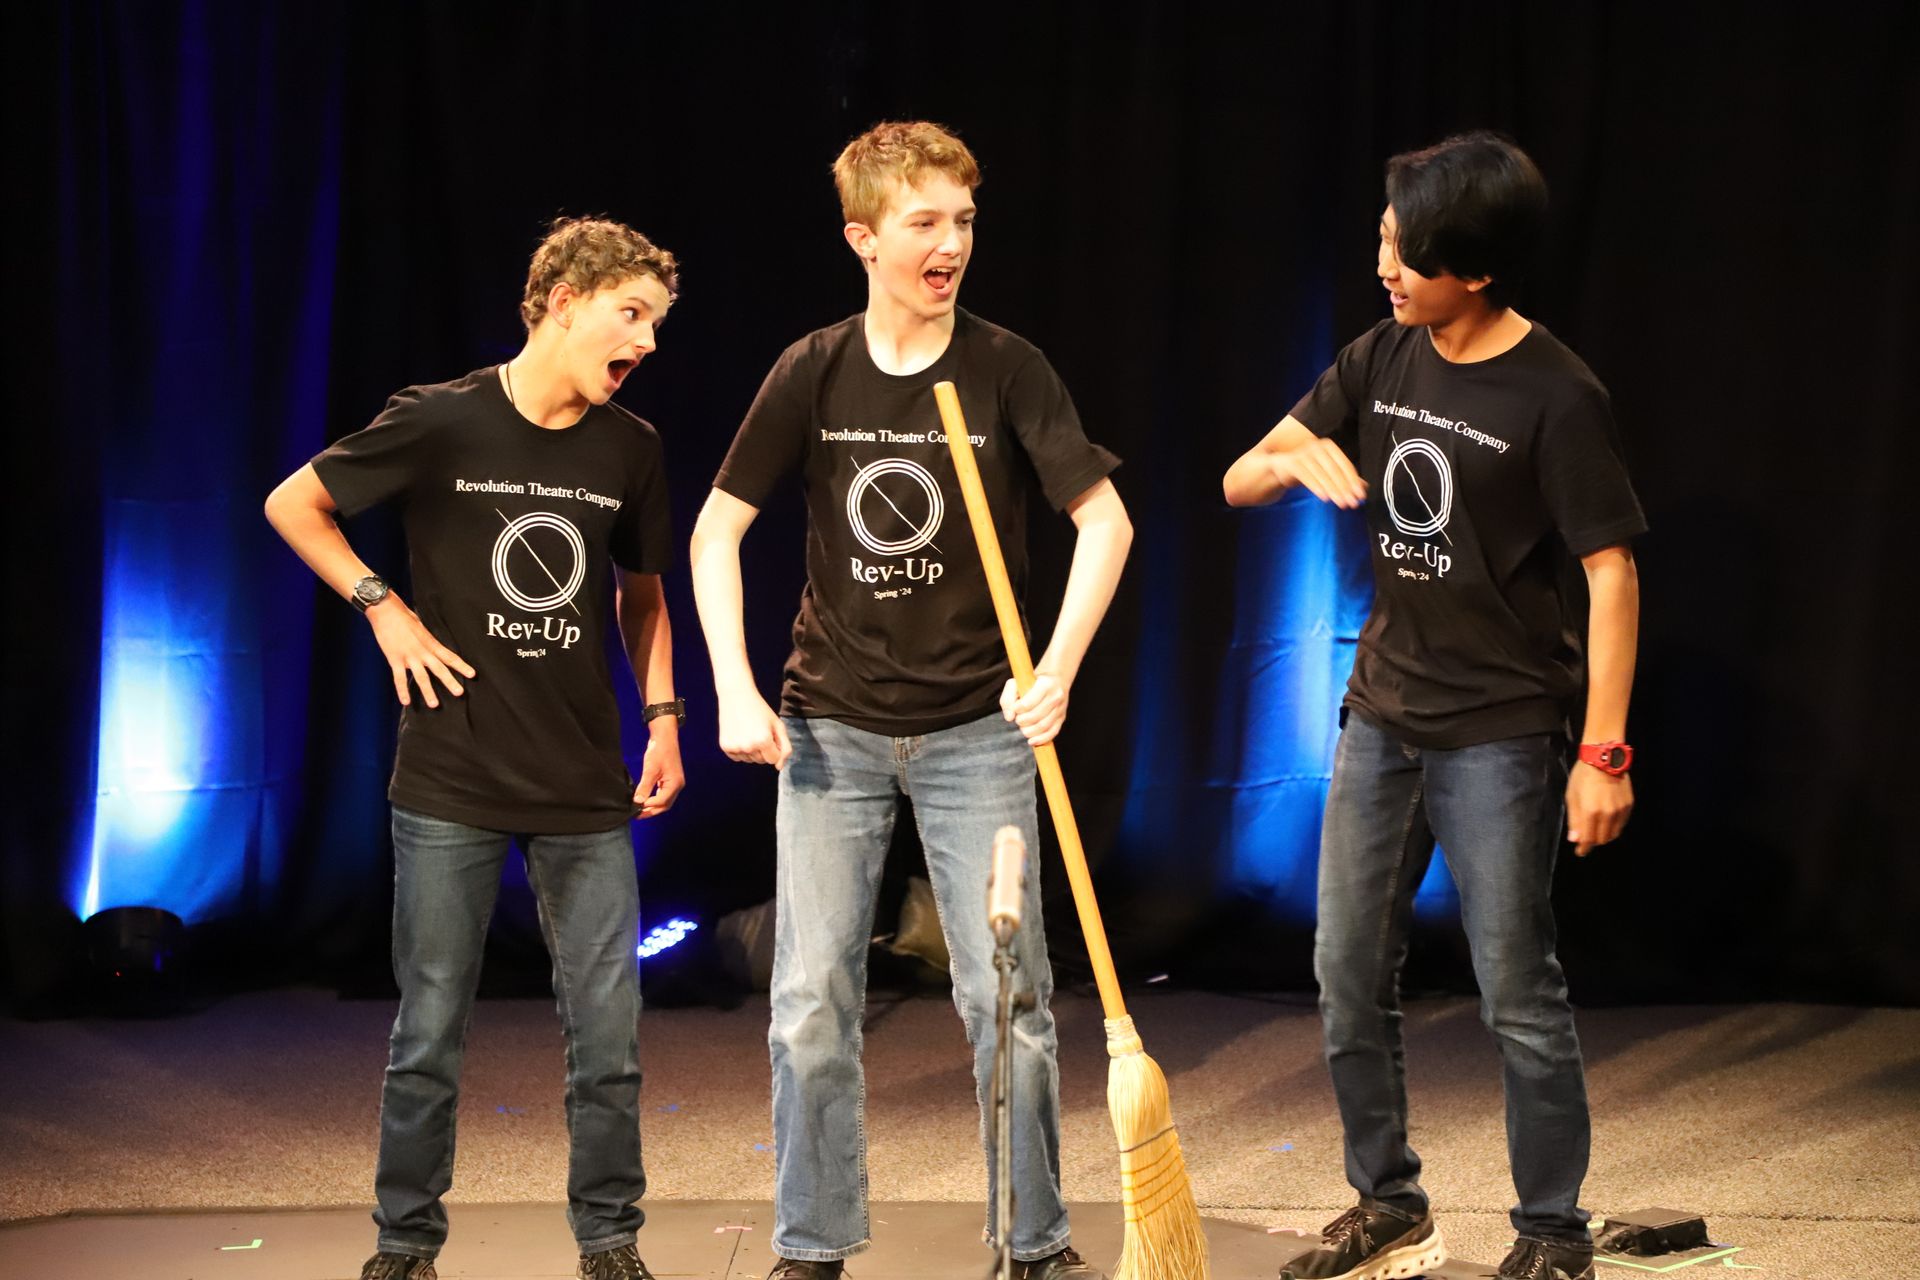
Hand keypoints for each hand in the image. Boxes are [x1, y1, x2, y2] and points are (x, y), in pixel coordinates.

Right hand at [365, 594, 475, 708]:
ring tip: (434, 704)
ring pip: (421, 677)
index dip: (462, 666)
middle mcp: (422, 651)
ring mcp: (409, 656)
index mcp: (430, 643)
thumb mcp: (421, 627)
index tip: (472, 674)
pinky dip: (402, 690)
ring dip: (428, 691)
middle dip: (450, 681)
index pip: (450, 656)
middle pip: (439, 669)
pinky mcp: (395, 659)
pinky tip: (405, 702)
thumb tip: (431, 647)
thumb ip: (427, 640)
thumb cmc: (403, 616)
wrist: (386, 610)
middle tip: (459, 693)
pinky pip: (399, 678)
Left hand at [632, 724, 684, 817]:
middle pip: (664, 805)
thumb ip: (644, 787)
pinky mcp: (669, 780)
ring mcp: (674, 783)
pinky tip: (645, 800)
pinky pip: (662, 794)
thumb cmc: (659, 751)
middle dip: (651, 811)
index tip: (636, 808)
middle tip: (637, 815)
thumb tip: (638, 801)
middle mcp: (677, 786)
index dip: (649, 806)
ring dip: (652, 806)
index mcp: (675, 784)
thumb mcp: (650, 770)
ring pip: (664, 801)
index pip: (662, 801)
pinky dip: (654, 799)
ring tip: (639, 810)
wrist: (664, 738)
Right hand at [717, 688, 790, 767]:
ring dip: (752, 750)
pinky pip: (738, 757)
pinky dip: (740, 750)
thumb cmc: (760, 710)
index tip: (770, 735)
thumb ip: (785, 748)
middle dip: (763, 750)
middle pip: (761, 761)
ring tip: (749, 732)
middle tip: (758, 731)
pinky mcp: (725, 747)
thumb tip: (779, 767)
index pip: (774, 760)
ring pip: (749, 760)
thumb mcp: (778, 726)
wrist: (736, 696)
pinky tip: (739, 734)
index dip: (774, 748)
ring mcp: (735, 748)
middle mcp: (748, 747)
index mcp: (764, 741)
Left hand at [1001, 672, 1067, 745]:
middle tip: (1018, 719)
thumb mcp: (1016, 683)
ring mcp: (1060, 708)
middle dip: (1022, 721)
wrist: (1055, 679)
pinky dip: (1041, 739)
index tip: (1015, 709)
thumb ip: (1007, 698)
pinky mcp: (1061, 718)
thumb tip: (1009, 717)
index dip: (1017, 709)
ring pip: (1044, 726)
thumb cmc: (1032, 681)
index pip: (1028, 703)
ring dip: (1029, 731)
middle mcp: (1055, 697)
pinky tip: (1031, 741)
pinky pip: (1052, 732)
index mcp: (1045, 685)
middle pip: (1035, 716)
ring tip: (1023, 727)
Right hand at [1275, 439, 1366, 508]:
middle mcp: (1318, 447)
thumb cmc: (1309, 470)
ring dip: (1333, 490)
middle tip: (1352, 503)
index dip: (1354, 481)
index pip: (1345, 465)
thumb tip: (1364, 487)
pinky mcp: (1293, 462)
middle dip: (1345, 488)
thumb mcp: (1327, 472)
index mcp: (1330, 447)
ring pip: (1322, 474)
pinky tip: (1324, 498)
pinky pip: (1307, 476)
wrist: (1282, 468)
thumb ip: (1344, 477)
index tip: (1360, 496)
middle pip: (1335, 470)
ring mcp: (1304, 453)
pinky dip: (1316, 487)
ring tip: (1341, 503)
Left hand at [1566, 762, 1632, 856]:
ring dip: (1604, 835)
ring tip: (1596, 830)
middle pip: (1602, 839)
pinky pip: (1622, 824)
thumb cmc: (1583, 776)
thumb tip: (1575, 840)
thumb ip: (1574, 820)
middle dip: (1593, 841)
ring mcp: (1620, 810)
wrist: (1605, 759)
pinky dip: (1614, 826)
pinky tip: (1607, 821)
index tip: (1580, 852)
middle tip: (1587, 838)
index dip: (1584, 848)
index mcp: (1591, 812)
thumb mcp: (1572, 797)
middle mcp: (1608, 814)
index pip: (1588, 839)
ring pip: (1614, 833)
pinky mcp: (1629, 805)